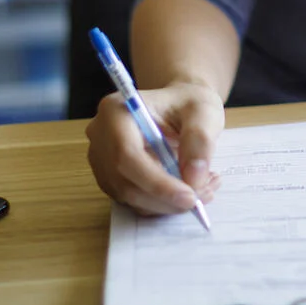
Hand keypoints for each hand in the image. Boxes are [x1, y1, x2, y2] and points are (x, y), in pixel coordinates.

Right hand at [86, 81, 224, 216]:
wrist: (180, 105)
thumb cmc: (187, 102)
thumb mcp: (203, 111)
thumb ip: (199, 140)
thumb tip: (193, 180)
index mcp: (116, 111)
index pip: (127, 156)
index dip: (157, 183)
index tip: (189, 196)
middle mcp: (101, 137)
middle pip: (126, 182)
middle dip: (167, 197)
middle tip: (204, 195)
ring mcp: (103, 160)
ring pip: (131, 197)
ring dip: (168, 203)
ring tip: (204, 188)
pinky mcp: (112, 179)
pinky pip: (136, 200)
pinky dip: (163, 202)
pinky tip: (189, 189)